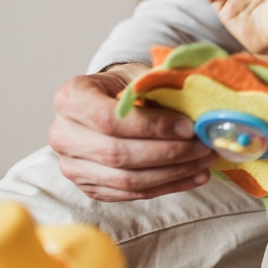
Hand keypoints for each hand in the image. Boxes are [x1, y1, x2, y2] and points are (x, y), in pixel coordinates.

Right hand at [49, 64, 216, 201]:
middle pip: (118, 154)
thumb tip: (198, 108)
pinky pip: (132, 193)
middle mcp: (63, 135)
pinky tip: (194, 176)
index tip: (189, 127)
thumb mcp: (138, 74)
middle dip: (169, 153)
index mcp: (71, 98)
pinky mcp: (90, 187)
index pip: (110, 119)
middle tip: (204, 146)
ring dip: (173, 173)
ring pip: (127, 180)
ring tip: (204, 162)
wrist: (105, 102)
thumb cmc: (124, 86)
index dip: (152, 127)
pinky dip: (168, 187)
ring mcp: (73, 166)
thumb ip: (160, 86)